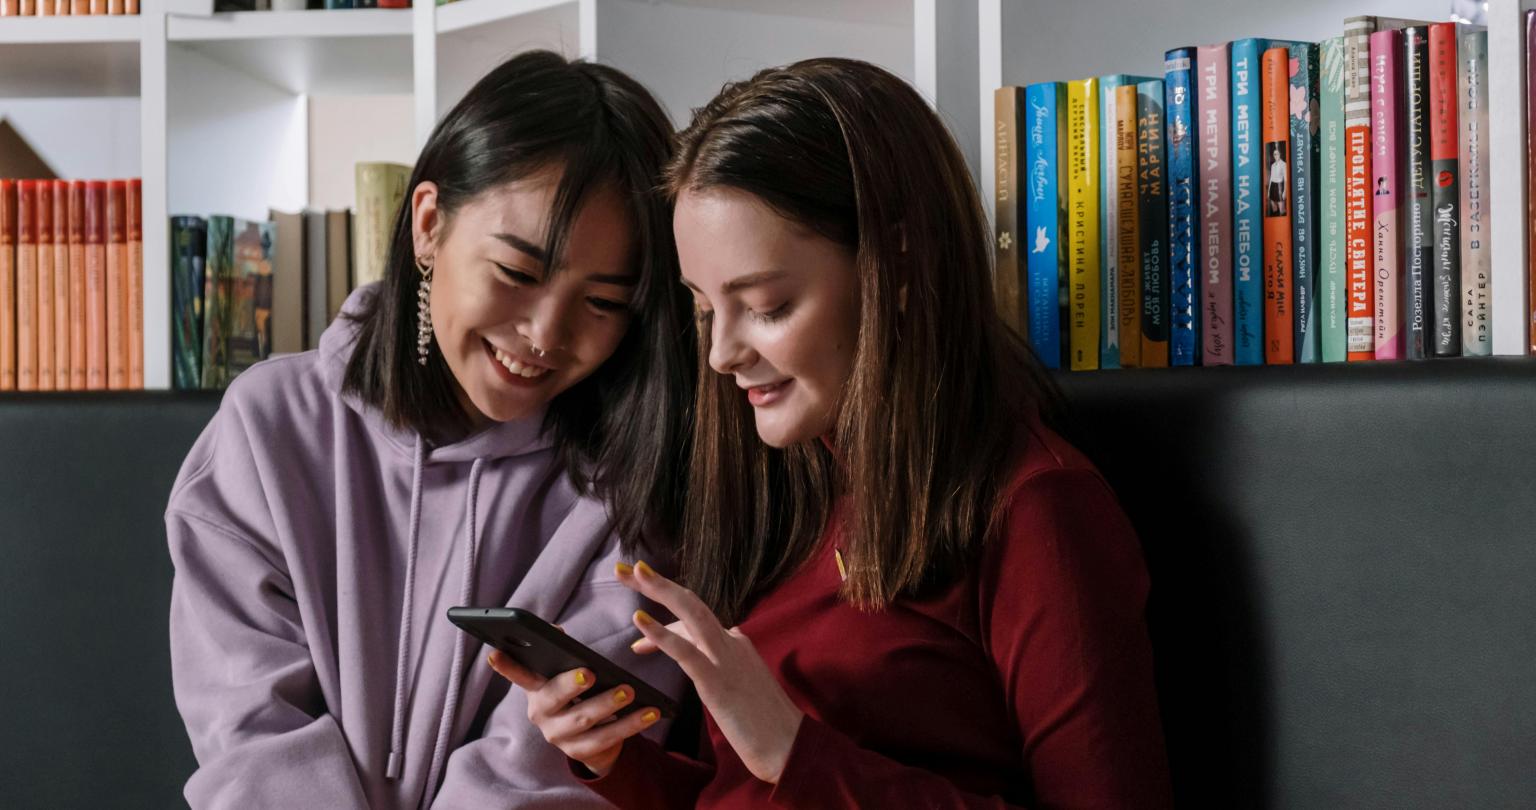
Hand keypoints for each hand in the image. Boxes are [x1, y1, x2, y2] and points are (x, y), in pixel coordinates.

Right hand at [487, 650, 662, 777]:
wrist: (591, 739)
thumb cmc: (578, 694)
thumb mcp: (568, 674)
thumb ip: (561, 653)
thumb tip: (556, 629)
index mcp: (536, 689)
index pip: (519, 675)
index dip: (507, 666)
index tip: (495, 653)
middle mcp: (541, 713)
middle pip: (555, 699)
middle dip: (571, 685)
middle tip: (590, 673)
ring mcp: (558, 736)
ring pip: (583, 720)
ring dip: (608, 705)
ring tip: (629, 691)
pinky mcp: (580, 753)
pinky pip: (608, 738)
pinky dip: (632, 724)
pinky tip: (651, 712)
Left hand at [618, 560, 804, 784]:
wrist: (787, 746)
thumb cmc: (764, 723)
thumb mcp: (739, 686)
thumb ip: (720, 668)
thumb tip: (698, 662)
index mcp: (737, 643)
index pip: (694, 622)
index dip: (664, 621)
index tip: (638, 622)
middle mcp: (732, 642)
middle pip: (691, 603)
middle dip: (658, 584)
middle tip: (627, 568)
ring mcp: (726, 659)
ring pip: (691, 614)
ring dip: (660, 590)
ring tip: (632, 572)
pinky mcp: (717, 681)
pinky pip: (685, 652)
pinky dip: (661, 633)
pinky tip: (639, 620)